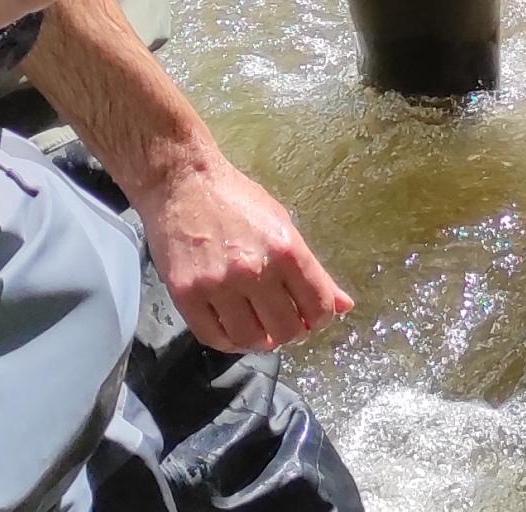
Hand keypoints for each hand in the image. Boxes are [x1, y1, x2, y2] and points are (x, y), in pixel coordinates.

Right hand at [128, 157, 351, 352]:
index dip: (319, 319)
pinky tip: (233, 330)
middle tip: (283, 323)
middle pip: (286, 329)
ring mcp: (217, 285)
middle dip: (291, 332)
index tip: (311, 317)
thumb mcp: (283, 225)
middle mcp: (253, 270)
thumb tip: (344, 305)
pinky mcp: (185, 294)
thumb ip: (313, 270)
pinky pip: (213, 337)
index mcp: (285, 249)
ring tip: (258, 329)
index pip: (318, 306)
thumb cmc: (236, 200)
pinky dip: (229, 341)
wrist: (182, 184)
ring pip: (250, 339)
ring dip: (260, 341)